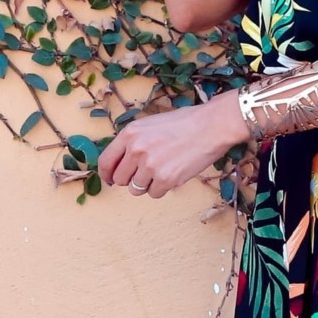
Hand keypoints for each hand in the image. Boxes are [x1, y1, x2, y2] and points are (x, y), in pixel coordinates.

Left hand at [96, 92, 248, 197]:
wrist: (211, 126)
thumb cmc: (185, 123)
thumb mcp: (150, 124)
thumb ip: (134, 141)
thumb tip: (122, 162)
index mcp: (130, 134)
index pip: (106, 161)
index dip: (107, 174)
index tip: (110, 179)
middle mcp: (136, 150)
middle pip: (120, 179)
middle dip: (130, 179)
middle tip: (145, 174)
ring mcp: (150, 166)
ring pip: (136, 189)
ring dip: (147, 185)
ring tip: (162, 171)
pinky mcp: (166, 179)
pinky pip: (154, 194)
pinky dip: (162, 188)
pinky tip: (173, 174)